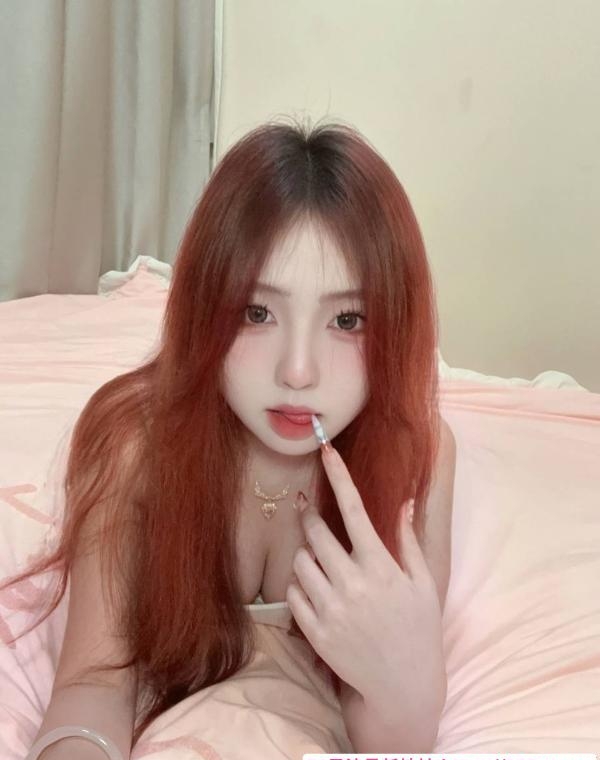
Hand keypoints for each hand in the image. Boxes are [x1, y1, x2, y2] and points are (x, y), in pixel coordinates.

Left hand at [286, 445, 445, 711]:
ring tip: (319, 560)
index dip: (338, 476)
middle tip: (307, 510)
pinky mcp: (315, 632)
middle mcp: (352, 584)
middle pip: (315, 533)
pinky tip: (315, 589)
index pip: (353, 509)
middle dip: (308, 516)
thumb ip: (409, 541)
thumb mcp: (424, 583)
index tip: (325, 451)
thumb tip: (404, 502)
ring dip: (305, 554)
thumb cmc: (419, 630)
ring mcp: (331, 610)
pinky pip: (292, 595)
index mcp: (380, 567)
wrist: (402, 687)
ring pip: (300, 563)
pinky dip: (299, 586)